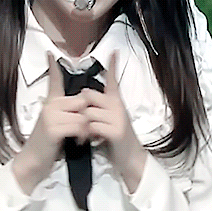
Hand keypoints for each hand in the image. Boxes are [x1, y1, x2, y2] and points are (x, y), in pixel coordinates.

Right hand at [12, 52, 87, 193]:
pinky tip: (77, 142)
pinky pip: (78, 126)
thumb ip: (66, 113)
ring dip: (86, 128)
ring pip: (82, 114)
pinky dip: (82, 135)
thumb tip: (82, 108)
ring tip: (81, 139)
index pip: (53, 81)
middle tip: (84, 130)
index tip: (50, 54)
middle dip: (87, 115)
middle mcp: (50, 106)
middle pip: (81, 100)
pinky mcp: (53, 128)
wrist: (33, 161)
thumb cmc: (47, 144)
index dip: (52, 67)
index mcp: (50, 103)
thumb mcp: (55, 125)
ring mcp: (50, 116)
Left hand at [82, 51, 146, 192]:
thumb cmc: (116, 140)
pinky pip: (92, 125)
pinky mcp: (116, 130)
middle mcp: (117, 106)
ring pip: (88, 111)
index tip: (114, 51)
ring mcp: (118, 117)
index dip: (113, 65)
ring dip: (82, 125)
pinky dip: (87, 134)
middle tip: (81, 124)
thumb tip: (83, 98)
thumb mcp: (109, 120)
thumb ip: (99, 108)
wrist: (130, 159)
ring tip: (85, 136)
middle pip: (89, 95)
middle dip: (80, 108)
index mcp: (116, 101)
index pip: (113, 80)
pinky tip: (91, 140)